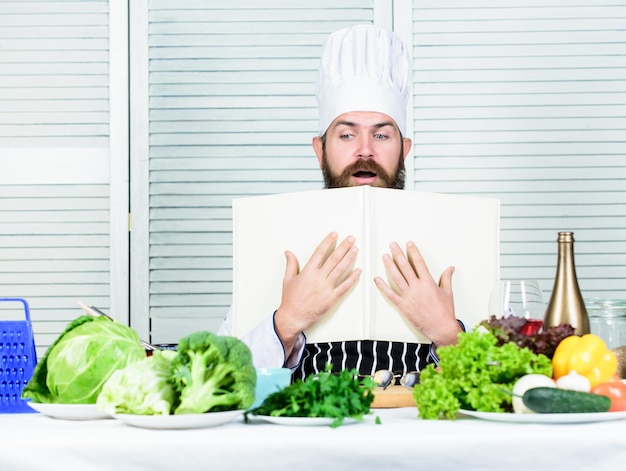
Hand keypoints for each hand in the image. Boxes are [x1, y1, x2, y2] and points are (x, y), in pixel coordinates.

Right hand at [274, 232, 361, 354]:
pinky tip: (358, 271)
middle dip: (344, 247)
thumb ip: (291, 264)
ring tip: (355, 249)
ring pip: (340, 269)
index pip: (320, 252)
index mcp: (308, 271)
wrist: (293, 317)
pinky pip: (344, 286)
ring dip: (349, 258)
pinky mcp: (332, 298)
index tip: (334, 235)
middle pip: (334, 258)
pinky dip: (352, 278)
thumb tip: (288, 252)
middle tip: (351, 239)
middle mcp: (318, 277)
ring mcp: (326, 288)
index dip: (328, 242)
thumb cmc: (290, 299)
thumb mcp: (288, 279)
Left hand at [374, 241, 460, 345]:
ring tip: (385, 256)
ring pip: (396, 277)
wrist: (441, 327)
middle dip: (398, 254)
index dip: (413, 252)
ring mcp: (408, 296)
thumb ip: (446, 278)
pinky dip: (383, 287)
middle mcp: (417, 287)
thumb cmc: (445, 311)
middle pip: (405, 267)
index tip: (409, 244)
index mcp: (428, 282)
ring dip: (389, 266)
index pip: (419, 262)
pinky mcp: (403, 306)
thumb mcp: (448, 292)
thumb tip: (450, 268)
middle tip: (392, 245)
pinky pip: (390, 294)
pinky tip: (377, 279)